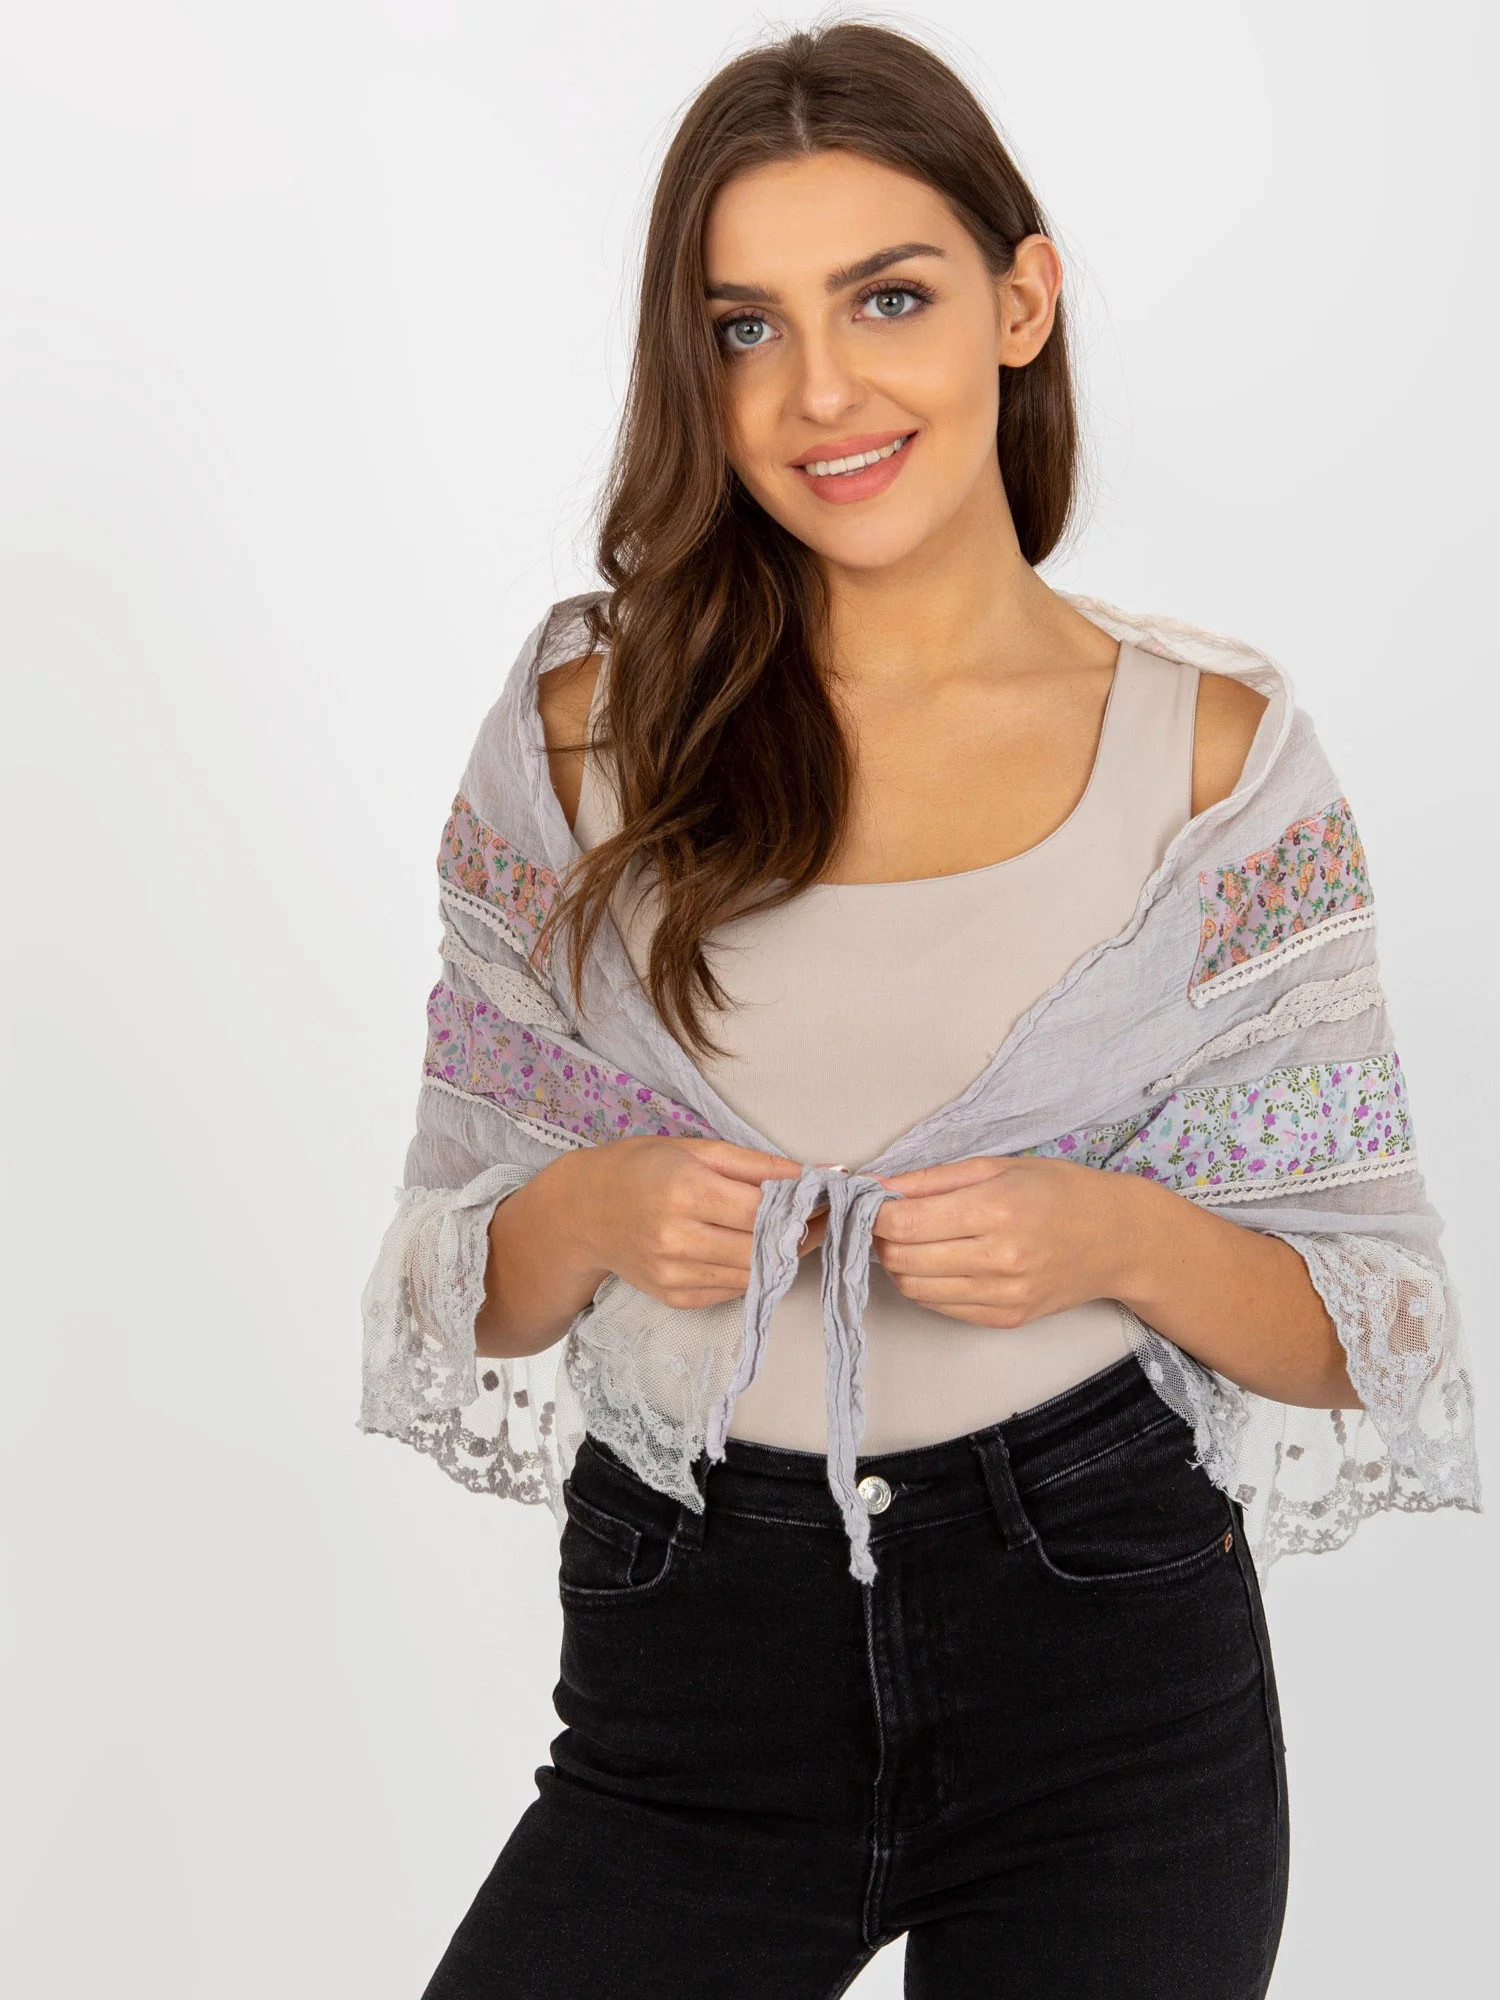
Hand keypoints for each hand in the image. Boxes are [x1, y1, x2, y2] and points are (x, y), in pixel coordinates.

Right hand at [575, 1136, 823, 1311]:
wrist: (584, 1211)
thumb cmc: (642, 1168)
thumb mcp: (697, 1149)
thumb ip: (758, 1165)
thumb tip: (818, 1174)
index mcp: (685, 1192)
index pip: (763, 1211)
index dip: (802, 1209)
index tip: (827, 1201)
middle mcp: (678, 1239)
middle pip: (763, 1247)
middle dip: (800, 1234)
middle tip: (820, 1218)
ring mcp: (674, 1274)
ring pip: (753, 1274)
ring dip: (781, 1255)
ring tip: (790, 1232)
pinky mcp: (675, 1298)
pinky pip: (732, 1291)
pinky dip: (751, 1271)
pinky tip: (750, 1250)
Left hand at [868, 1154, 1136, 1327]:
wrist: (1118, 1239)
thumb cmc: (1060, 1192)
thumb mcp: (999, 1166)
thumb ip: (933, 1179)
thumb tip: (879, 1187)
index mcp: (997, 1209)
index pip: (905, 1223)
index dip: (875, 1214)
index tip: (871, 1203)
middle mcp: (999, 1258)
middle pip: (902, 1258)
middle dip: (881, 1239)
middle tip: (886, 1221)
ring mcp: (1003, 1294)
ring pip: (915, 1288)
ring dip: (899, 1264)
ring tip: (911, 1241)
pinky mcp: (1006, 1318)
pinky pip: (940, 1307)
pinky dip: (926, 1284)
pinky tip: (938, 1262)